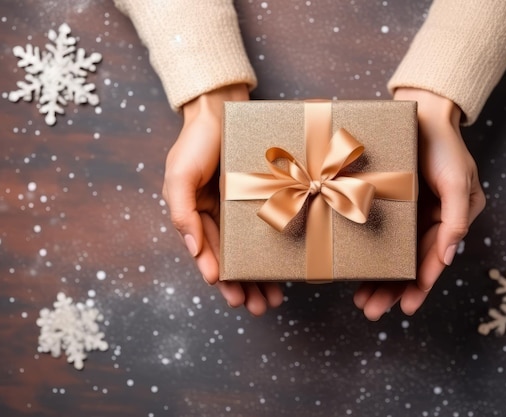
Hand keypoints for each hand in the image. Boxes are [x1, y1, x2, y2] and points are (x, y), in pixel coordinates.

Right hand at [162, 84, 282, 315]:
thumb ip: (181, 213)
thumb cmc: (195, 144)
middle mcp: (221, 217)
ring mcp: (242, 209)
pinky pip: (270, 228)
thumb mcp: (178, 178)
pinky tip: (285, 270)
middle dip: (244, 287)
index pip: (208, 255)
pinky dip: (275, 250)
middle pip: (232, 260)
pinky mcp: (263, 197)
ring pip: (252, 251)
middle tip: (259, 308)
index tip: (234, 295)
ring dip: (261, 277)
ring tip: (273, 301)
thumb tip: (193, 250)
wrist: (220, 111)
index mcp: (198, 216)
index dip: (219, 276)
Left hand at [353, 88, 485, 319]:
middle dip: (392, 290)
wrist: (422, 112)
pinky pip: (377, 233)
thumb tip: (449, 257)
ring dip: (378, 279)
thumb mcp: (458, 181)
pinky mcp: (386, 203)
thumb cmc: (445, 146)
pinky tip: (355, 270)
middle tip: (371, 311)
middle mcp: (427, 222)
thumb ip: (456, 219)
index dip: (421, 285)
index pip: (434, 261)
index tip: (406, 306)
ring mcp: (406, 215)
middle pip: (409, 265)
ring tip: (361, 301)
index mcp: (448, 221)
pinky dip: (368, 252)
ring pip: (392, 255)